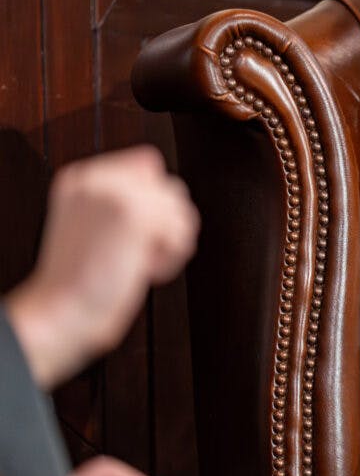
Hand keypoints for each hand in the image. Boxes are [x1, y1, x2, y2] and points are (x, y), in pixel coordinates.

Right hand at [6, 147, 199, 387]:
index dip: (152, 203)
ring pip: (181, 209)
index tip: (128, 234)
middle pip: (171, 188)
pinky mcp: (135, 215)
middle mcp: (96, 178)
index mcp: (82, 177)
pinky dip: (170, 258)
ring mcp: (115, 194)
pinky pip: (181, 232)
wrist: (61, 311)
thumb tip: (172, 190)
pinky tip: (141, 269)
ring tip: (134, 260)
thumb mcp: (96, 223)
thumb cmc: (83, 279)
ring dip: (169, 243)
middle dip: (164, 225)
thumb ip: (126, 198)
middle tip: (131, 252)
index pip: (147, 164)